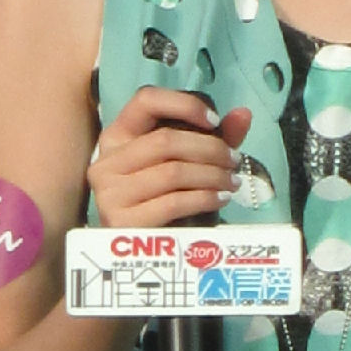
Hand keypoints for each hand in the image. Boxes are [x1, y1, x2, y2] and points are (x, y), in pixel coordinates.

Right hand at [88, 87, 252, 226]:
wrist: (145, 250)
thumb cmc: (164, 197)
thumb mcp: (187, 161)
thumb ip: (214, 136)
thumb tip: (244, 114)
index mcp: (118, 136)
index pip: (145, 99)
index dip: (183, 104)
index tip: (215, 121)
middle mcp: (106, 161)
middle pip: (165, 140)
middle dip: (210, 148)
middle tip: (234, 160)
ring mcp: (109, 193)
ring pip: (172, 172)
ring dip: (212, 175)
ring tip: (232, 181)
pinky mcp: (120, 223)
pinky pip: (172, 202)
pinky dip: (204, 198)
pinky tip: (220, 199)